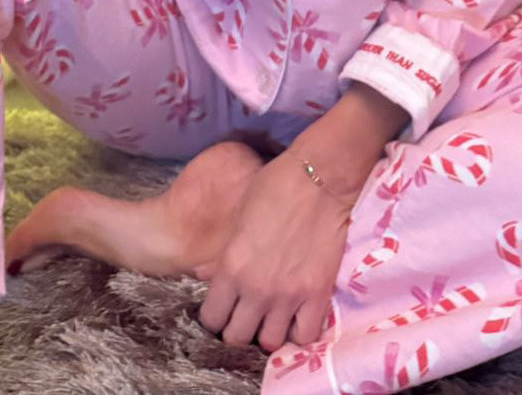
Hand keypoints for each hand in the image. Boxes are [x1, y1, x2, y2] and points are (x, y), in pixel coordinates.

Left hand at [196, 151, 353, 353]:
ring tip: (271, 318)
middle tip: (246, 316)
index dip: (215, 317)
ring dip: (268, 332)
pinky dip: (299, 331)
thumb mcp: (236, 218)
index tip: (222, 310)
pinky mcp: (317, 295)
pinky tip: (297, 317)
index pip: (212, 319)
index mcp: (231, 268)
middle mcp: (256, 289)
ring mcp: (288, 296)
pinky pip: (305, 336)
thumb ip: (222, 255)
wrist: (317, 179)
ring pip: (269, 343)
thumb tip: (203, 276)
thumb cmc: (271, 187)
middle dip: (238, 329)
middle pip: (237, 337)